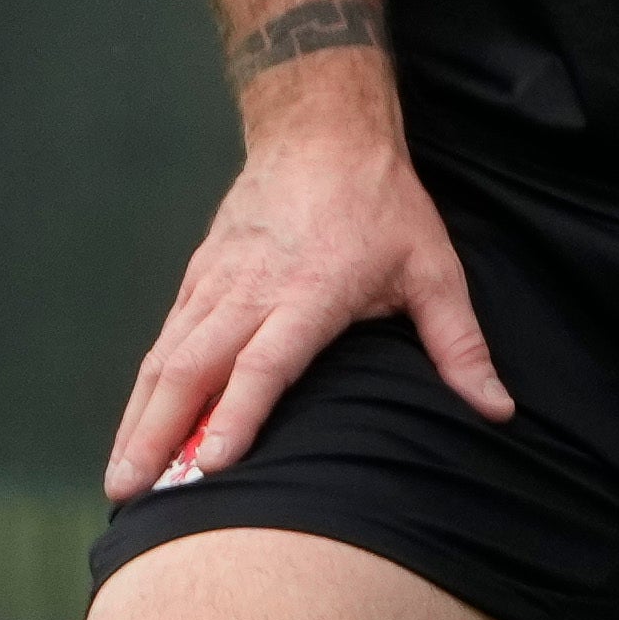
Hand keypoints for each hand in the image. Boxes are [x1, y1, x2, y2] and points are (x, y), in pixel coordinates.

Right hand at [105, 70, 510, 500]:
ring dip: (140, 418)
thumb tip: (499, 409)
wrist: (321, 127)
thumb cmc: (383, 203)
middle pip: (193, 369)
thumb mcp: (434, 269)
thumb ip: (460, 346)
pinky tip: (134, 427)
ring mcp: (218, 281)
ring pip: (167, 357)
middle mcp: (252, 289)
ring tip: (119, 478)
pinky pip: (165, 338)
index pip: (264, 363)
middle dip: (158, 434)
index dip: (236, 416)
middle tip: (129, 492)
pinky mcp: (200, 275)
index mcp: (310, 292)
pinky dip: (145, 388)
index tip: (210, 467)